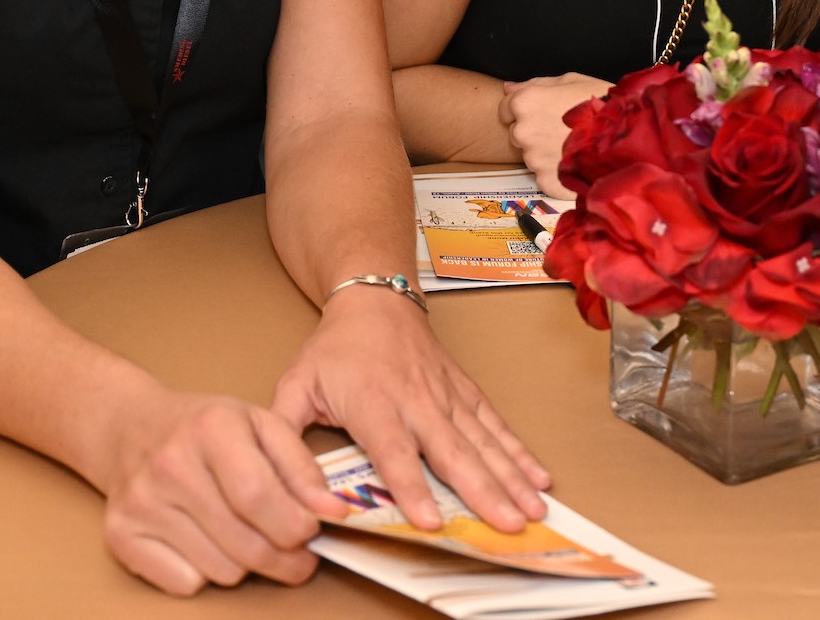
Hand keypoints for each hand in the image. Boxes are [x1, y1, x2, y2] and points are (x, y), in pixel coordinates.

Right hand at [97, 384, 343, 595]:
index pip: (260, 496)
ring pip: (220, 570)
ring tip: (249, 539)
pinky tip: (207, 543)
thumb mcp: (261, 424)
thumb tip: (332, 511)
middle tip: (299, 558)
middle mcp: (170, 465)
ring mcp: (140, 503)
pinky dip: (205, 574)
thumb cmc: (206, 427)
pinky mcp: (119, 536)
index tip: (312, 532)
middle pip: (244, 542)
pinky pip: (184, 585)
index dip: (295, 525)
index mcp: (211, 428)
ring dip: (247, 565)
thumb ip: (301, 466)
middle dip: (285, 559)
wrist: (130, 427)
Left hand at [272, 288, 550, 537]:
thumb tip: (281, 482)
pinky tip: (538, 475)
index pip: (394, 451)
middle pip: (453, 451)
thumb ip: (285, 434)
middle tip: (506, 523)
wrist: (375, 296)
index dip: (411, 486)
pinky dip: (518, 450)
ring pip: (483, 441)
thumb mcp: (295, 386)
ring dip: (510, 476)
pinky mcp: (464, 391)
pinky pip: (495, 424)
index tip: (430, 520)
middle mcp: (417, 400)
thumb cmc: (335, 348)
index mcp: (373, 402)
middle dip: (482, 490)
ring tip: (533, 507)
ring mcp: (446, 395)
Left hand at [499, 73, 611, 196]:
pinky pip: (544, 177)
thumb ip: (535, 84)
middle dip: (533, 132)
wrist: (625, 133)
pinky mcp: (547, 181)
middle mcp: (523, 132)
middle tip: (561, 129)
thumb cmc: (601, 102)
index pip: (505, 109)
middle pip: (518, 134)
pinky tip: (576, 161)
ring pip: (532, 156)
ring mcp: (533, 159)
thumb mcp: (569, 80)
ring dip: (545, 152)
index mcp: (525, 103)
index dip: (524, 110)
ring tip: (573, 145)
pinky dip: (556, 172)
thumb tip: (508, 88)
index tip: (541, 112)